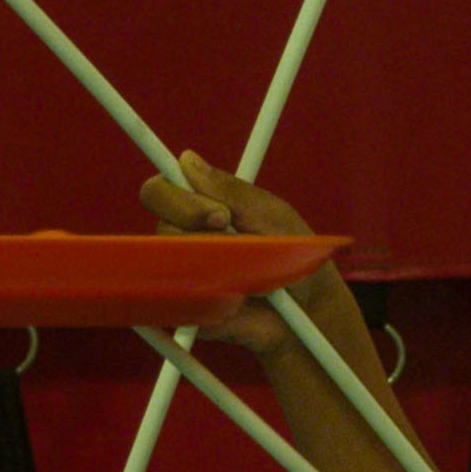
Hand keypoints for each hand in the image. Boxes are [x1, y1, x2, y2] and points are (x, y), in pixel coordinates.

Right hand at [140, 150, 342, 354]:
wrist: (310, 308)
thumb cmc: (294, 254)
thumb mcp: (269, 213)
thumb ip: (230, 191)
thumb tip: (188, 159)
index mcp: (199, 207)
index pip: (160, 191)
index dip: (179, 199)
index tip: (220, 212)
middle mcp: (184, 240)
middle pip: (160, 227)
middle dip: (198, 231)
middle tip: (236, 244)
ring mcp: (184, 277)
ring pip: (173, 266)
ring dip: (216, 268)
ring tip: (251, 275)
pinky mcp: (189, 312)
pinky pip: (188, 305)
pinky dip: (218, 302)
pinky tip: (242, 302)